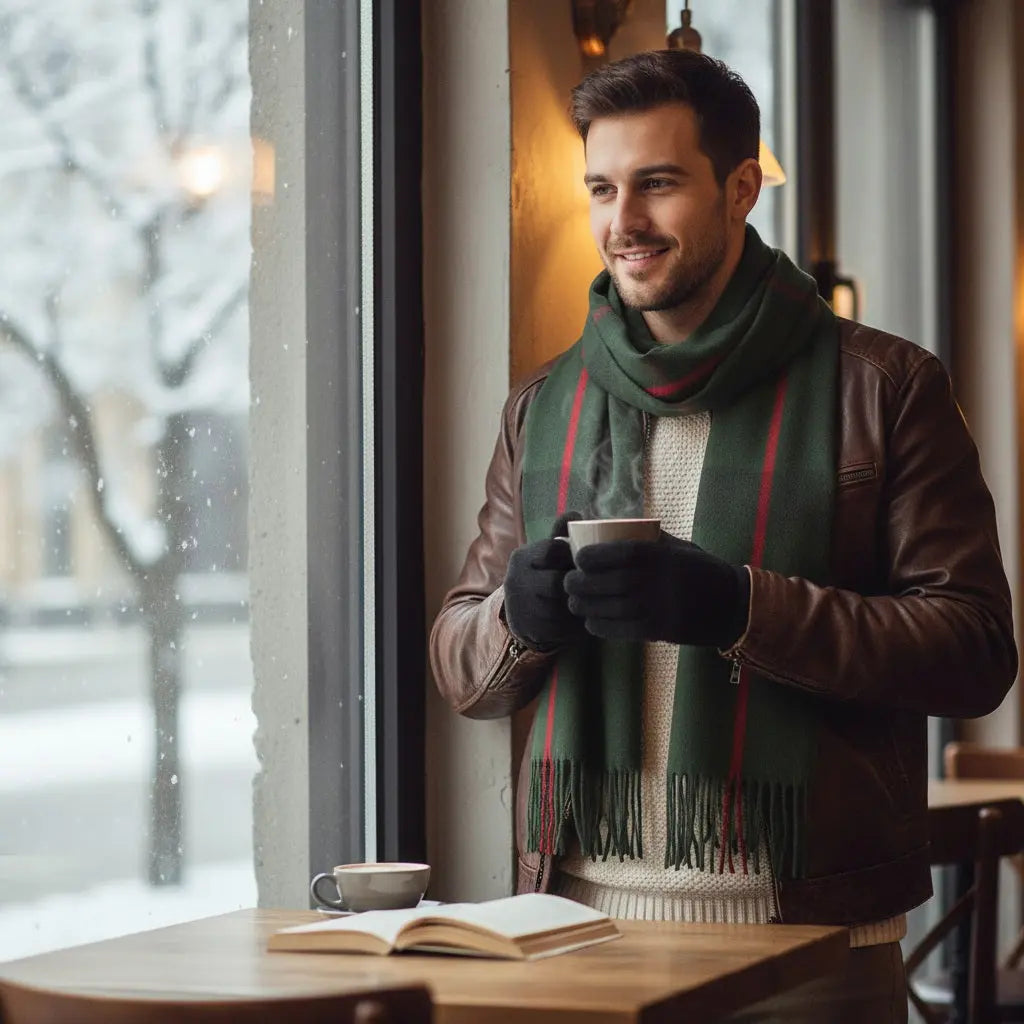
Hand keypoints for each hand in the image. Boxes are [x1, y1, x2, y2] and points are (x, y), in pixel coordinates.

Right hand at [503, 512, 585, 651]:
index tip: (585, 561)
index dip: (572, 556)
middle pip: (556, 582)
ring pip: (560, 607)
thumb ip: (561, 534)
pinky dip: (577, 625)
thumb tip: (575, 513)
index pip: (552, 549)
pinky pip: (561, 628)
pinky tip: (586, 619)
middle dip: (577, 585)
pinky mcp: (531, 629)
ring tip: (594, 602)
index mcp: (521, 558)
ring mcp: (522, 608)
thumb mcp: (548, 553)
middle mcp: (516, 581)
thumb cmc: (543, 575)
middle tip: (595, 584)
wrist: (521, 613)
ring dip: (580, 606)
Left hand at [564, 532, 750, 647]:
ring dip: (584, 606)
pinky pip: (618, 630)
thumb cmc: (699, 569)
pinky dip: (599, 626)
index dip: (589, 557)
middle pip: (604, 583)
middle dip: (578, 584)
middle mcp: (655, 581)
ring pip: (606, 609)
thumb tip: (610, 528)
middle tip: (569, 583)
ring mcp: (656, 608)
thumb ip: (647, 540)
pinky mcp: (657, 631)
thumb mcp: (677, 546)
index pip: (614, 554)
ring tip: (575, 602)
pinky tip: (591, 620)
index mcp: (658, 556)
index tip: (578, 558)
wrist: (730, 605)